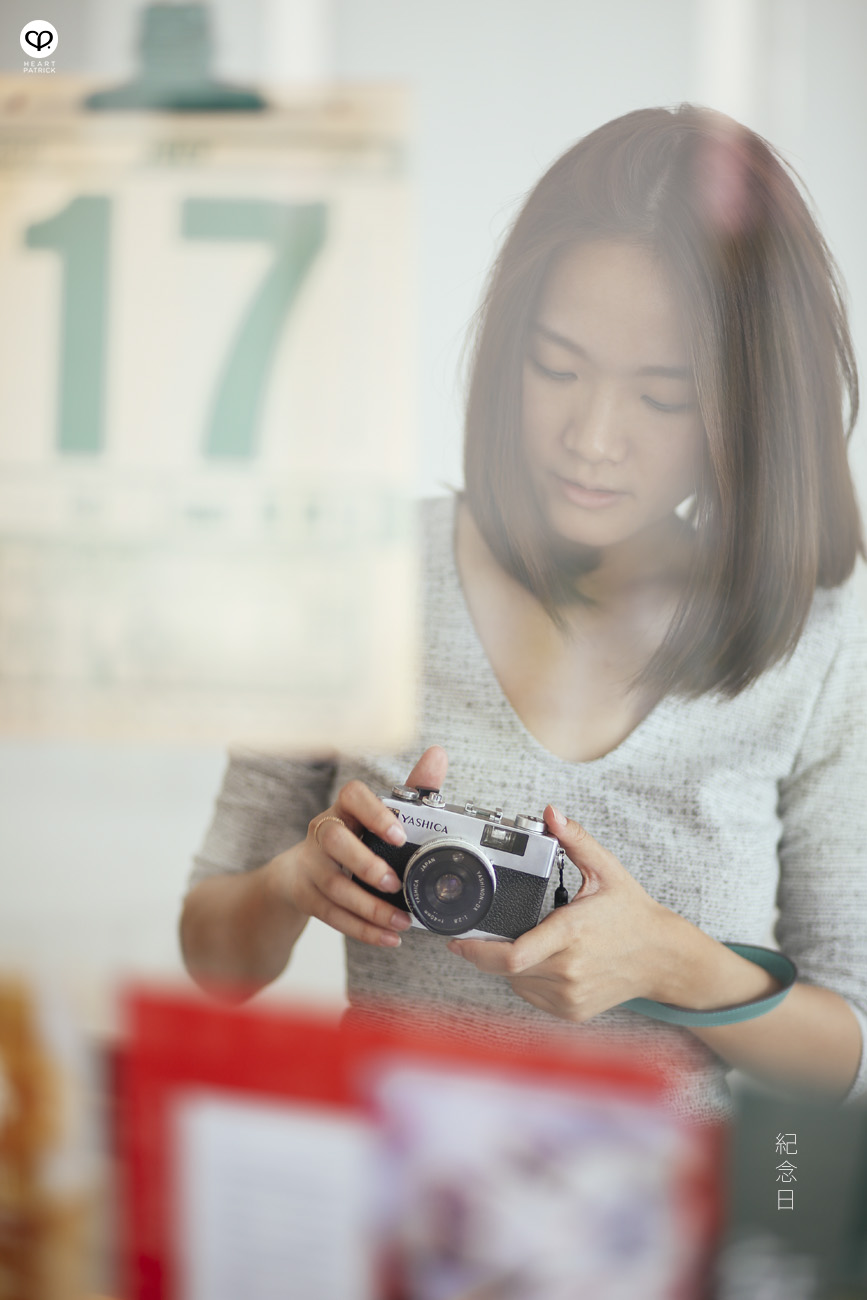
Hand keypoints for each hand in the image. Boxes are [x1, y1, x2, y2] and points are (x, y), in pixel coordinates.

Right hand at [268, 746, 449, 948]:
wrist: (298, 875)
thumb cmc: (351, 839)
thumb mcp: (379, 815)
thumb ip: (412, 790)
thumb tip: (438, 753)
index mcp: (344, 809)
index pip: (352, 796)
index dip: (374, 813)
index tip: (399, 833)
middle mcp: (322, 832)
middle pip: (334, 840)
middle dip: (365, 863)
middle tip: (395, 883)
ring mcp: (310, 865)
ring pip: (334, 885)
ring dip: (369, 907)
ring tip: (400, 921)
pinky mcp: (306, 895)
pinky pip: (331, 915)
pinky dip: (361, 929)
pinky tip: (387, 937)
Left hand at [446, 806, 677, 1021]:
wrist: (663, 958)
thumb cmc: (633, 914)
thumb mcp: (607, 870)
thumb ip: (576, 839)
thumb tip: (551, 813)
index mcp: (571, 934)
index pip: (512, 955)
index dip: (476, 951)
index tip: (457, 941)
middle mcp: (569, 970)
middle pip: (506, 969)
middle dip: (485, 952)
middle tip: (476, 936)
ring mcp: (570, 995)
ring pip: (516, 983)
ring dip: (507, 965)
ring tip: (524, 940)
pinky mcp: (572, 1010)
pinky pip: (532, 994)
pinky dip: (526, 978)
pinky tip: (540, 960)